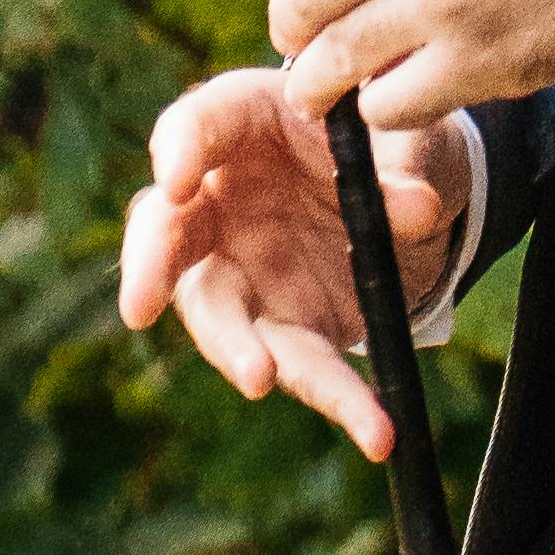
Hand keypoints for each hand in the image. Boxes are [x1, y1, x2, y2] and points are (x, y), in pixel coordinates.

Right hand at [118, 67, 465, 462]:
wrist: (416, 192)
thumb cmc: (390, 139)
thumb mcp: (412, 136)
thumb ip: (407, 166)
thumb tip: (416, 208)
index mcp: (246, 121)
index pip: (196, 124)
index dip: (177, 150)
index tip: (175, 180)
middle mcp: (221, 198)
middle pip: (166, 231)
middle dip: (150, 267)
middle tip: (138, 306)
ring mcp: (241, 269)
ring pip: (217, 315)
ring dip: (236, 350)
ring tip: (259, 378)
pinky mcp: (281, 326)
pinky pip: (299, 365)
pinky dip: (337, 399)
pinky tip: (375, 432)